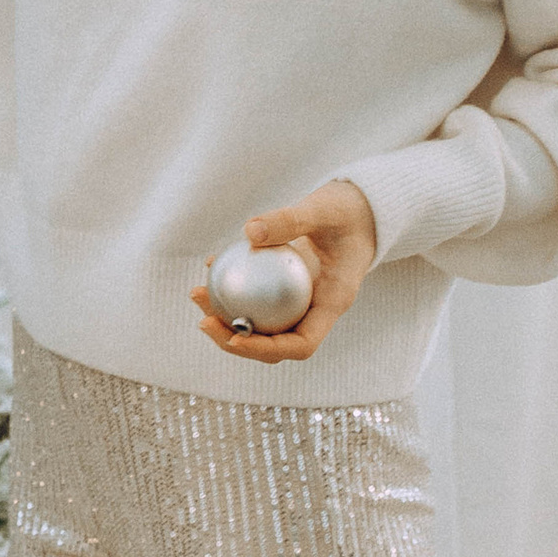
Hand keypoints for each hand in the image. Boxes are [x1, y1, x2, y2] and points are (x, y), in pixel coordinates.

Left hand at [190, 180, 379, 363]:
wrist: (361, 208)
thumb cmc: (349, 209)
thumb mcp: (324, 209)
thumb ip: (290, 220)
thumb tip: (249, 232)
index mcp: (333, 303)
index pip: (301, 344)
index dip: (266, 348)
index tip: (234, 337)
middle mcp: (315, 309)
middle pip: (274, 341)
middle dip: (235, 339)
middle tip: (203, 319)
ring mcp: (300, 300)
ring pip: (261, 322)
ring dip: (226, 315)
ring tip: (196, 293)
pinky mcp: (287, 285)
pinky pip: (257, 296)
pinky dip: (234, 287)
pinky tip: (210, 267)